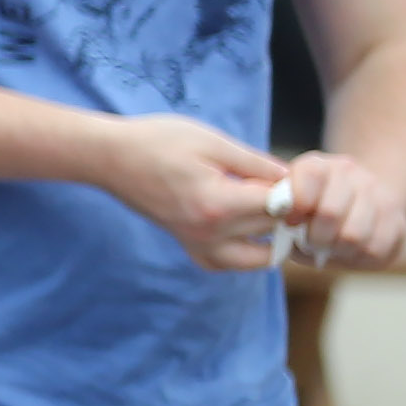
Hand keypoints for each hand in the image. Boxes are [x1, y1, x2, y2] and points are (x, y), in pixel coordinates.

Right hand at [97, 111, 288, 273]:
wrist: (109, 157)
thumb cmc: (157, 141)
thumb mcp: (211, 141)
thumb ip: (254, 162)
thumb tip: (291, 176)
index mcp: (218, 203)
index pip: (280, 206)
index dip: (295, 188)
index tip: (295, 174)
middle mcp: (209, 232)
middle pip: (272, 229)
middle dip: (287, 208)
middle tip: (281, 183)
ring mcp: (197, 243)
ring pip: (258, 257)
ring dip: (273, 237)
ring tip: (271, 210)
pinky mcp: (187, 245)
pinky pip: (227, 264)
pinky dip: (245, 254)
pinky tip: (246, 230)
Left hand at [274, 150, 405, 270]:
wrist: (361, 200)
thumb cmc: (312, 206)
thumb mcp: (291, 199)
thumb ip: (283, 209)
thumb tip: (287, 232)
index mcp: (321, 165)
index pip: (310, 175)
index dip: (296, 204)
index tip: (291, 221)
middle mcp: (355, 176)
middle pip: (330, 212)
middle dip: (314, 236)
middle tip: (310, 242)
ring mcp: (381, 198)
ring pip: (354, 235)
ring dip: (335, 250)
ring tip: (328, 248)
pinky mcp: (398, 225)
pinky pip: (374, 250)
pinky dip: (355, 258)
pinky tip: (347, 252)